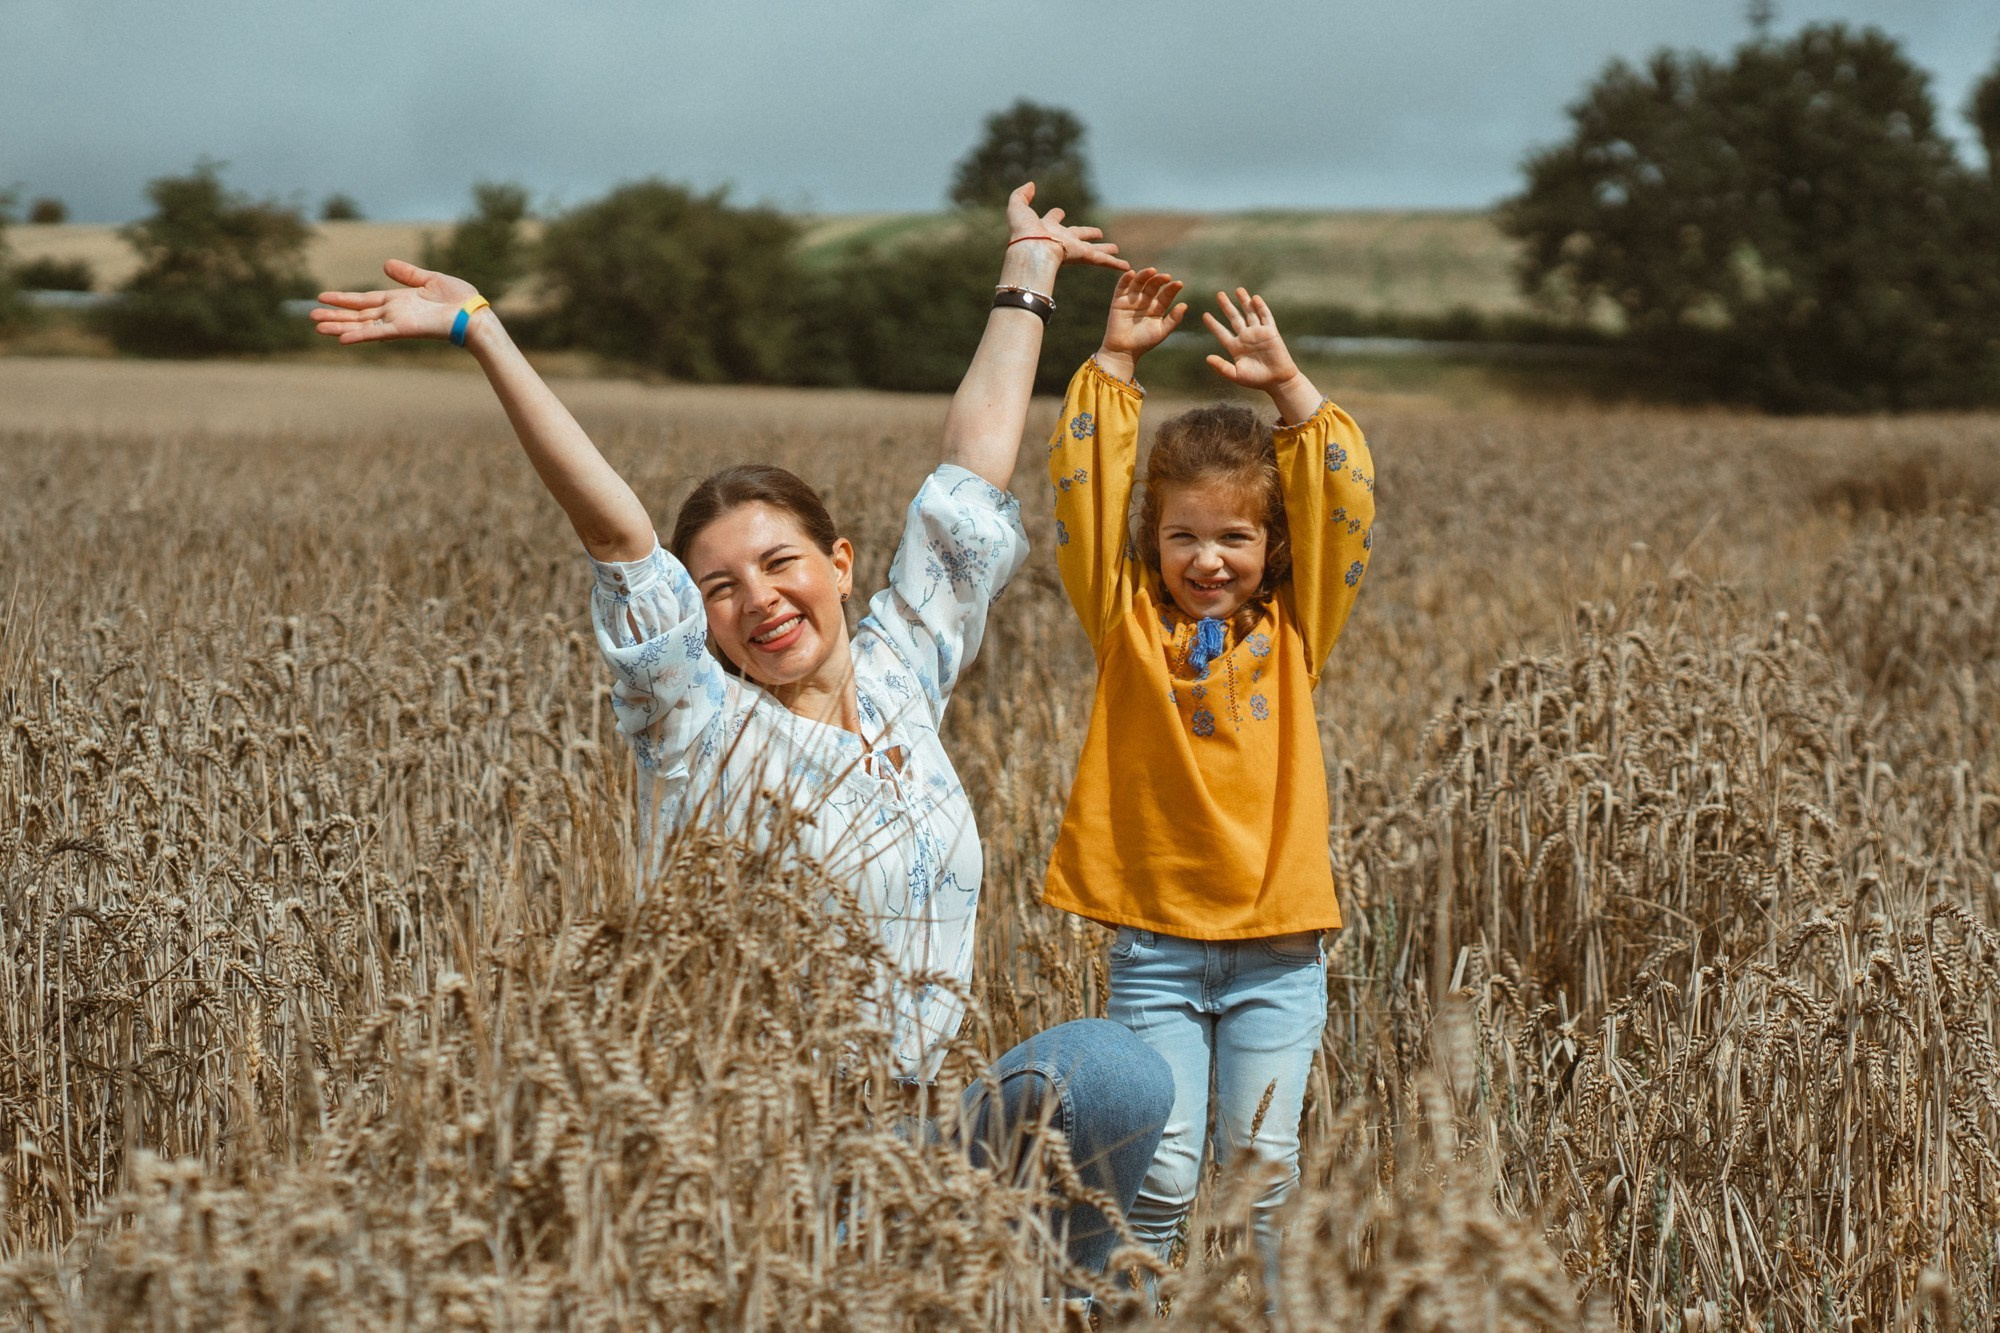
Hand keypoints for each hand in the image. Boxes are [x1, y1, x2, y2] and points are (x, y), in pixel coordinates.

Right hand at [311, 259, 481, 343]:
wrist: (473, 313)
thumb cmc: (458, 299)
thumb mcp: (430, 279)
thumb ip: (407, 274)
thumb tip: (385, 264)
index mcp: (397, 301)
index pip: (364, 300)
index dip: (343, 299)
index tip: (322, 297)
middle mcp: (393, 313)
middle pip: (357, 315)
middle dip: (334, 316)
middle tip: (311, 317)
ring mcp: (396, 322)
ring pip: (362, 325)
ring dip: (339, 326)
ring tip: (317, 327)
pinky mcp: (403, 330)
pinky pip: (377, 333)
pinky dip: (360, 335)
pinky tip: (342, 338)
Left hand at [1003, 182, 1127, 270]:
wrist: (1031, 249)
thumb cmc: (1023, 230)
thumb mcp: (1018, 207)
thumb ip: (1021, 195)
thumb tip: (1031, 184)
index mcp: (1047, 228)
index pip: (1053, 219)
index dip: (1055, 215)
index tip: (1059, 212)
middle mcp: (1062, 239)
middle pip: (1079, 235)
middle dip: (1088, 233)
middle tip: (1098, 233)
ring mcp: (1074, 249)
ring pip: (1095, 250)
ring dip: (1105, 250)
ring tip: (1116, 249)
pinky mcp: (1084, 257)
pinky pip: (1103, 261)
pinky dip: (1115, 265)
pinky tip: (1126, 266)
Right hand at [1097, 269, 1186, 376]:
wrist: (1123, 351)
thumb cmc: (1144, 342)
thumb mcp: (1162, 331)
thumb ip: (1173, 319)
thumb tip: (1184, 305)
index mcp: (1157, 307)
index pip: (1166, 294)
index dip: (1172, 289)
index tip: (1179, 284)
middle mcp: (1145, 300)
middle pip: (1153, 285)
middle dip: (1159, 280)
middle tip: (1166, 277)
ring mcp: (1132, 299)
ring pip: (1139, 283)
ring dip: (1145, 275)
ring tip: (1152, 271)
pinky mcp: (1119, 300)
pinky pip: (1122, 287)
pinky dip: (1125, 279)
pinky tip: (1131, 273)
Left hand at [1203, 288, 1302, 392]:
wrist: (1277, 381)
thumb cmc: (1257, 380)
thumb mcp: (1236, 375)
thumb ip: (1221, 367)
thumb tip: (1207, 358)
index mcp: (1236, 347)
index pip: (1221, 332)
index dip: (1213, 324)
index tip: (1205, 315)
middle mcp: (1246, 338)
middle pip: (1234, 318)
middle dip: (1226, 306)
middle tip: (1219, 294)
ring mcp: (1258, 333)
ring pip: (1249, 313)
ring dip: (1244, 301)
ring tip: (1238, 290)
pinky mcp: (1271, 332)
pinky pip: (1265, 316)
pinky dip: (1260, 307)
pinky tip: (1255, 298)